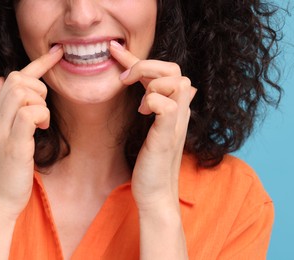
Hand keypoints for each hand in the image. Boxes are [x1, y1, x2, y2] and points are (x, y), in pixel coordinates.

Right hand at [0, 45, 62, 220]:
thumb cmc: (6, 168)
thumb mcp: (1, 133)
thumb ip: (2, 107)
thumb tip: (0, 81)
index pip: (15, 77)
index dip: (39, 63)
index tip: (58, 53)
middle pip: (19, 78)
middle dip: (40, 88)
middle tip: (43, 111)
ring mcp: (0, 128)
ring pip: (24, 91)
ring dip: (41, 104)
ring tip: (42, 124)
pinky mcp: (13, 143)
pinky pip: (29, 113)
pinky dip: (41, 116)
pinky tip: (42, 130)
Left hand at [110, 41, 195, 211]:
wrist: (154, 192)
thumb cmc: (149, 162)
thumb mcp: (150, 128)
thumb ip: (152, 108)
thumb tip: (147, 93)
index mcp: (173, 107)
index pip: (163, 71)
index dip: (137, 57)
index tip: (114, 50)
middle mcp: (179, 111)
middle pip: (176, 69)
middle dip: (147, 66)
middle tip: (126, 81)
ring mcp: (176, 122)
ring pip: (176, 80)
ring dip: (151, 84)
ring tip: (140, 105)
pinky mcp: (168, 135)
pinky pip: (166, 104)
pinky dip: (152, 101)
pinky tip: (143, 112)